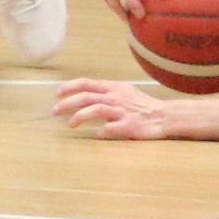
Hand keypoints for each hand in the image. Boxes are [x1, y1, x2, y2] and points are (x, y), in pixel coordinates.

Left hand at [53, 77, 171, 139]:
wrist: (164, 115)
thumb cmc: (141, 104)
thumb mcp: (123, 91)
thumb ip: (105, 91)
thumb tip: (85, 92)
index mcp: (113, 88)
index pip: (87, 83)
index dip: (70, 87)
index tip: (57, 93)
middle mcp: (115, 97)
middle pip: (87, 96)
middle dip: (68, 103)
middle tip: (55, 111)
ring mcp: (122, 111)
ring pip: (96, 109)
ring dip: (80, 116)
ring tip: (70, 124)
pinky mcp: (129, 126)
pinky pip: (111, 128)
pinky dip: (101, 131)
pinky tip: (95, 135)